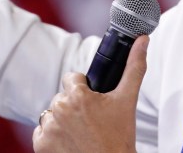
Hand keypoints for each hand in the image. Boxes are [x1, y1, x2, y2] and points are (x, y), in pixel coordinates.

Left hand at [32, 35, 149, 152]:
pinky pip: (41, 131)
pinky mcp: (40, 145)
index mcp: (78, 95)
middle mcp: (60, 109)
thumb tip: (142, 40)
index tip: (93, 104)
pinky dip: (52, 137)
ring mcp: (49, 128)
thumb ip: (134, 67)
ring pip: (52, 113)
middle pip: (62, 97)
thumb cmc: (119, 137)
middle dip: (74, 106)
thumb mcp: (127, 100)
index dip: (84, 90)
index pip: (71, 78)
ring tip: (80, 132)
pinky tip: (69, 142)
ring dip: (62, 121)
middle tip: (91, 121)